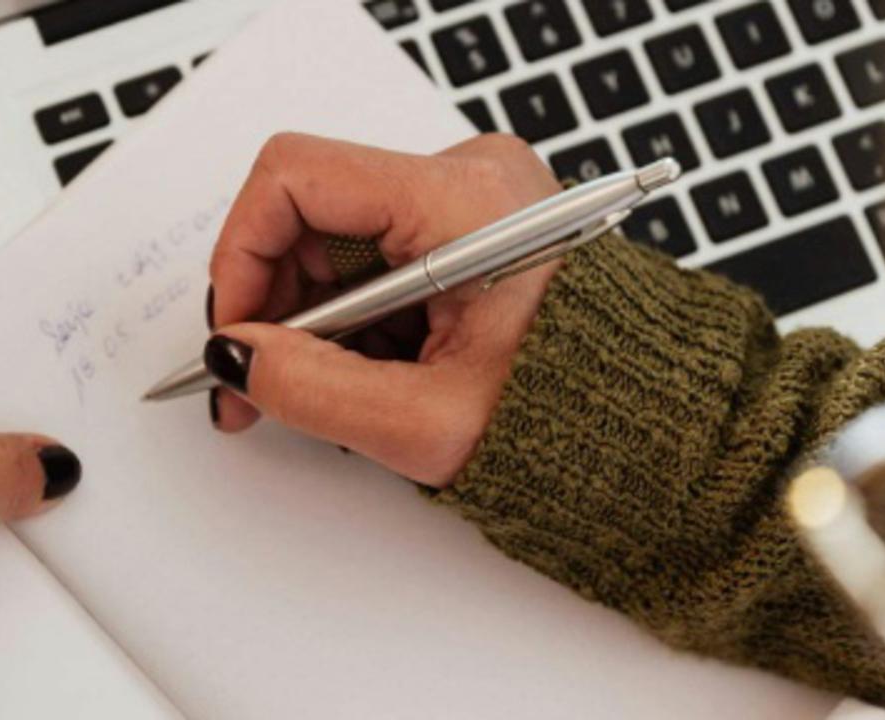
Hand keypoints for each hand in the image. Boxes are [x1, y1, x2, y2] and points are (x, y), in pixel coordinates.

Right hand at [207, 133, 561, 486]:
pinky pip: (373, 254)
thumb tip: (236, 356)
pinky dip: (353, 315)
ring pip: (335, 239)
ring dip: (314, 318)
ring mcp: (468, 196)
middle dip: (276, 302)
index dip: (243, 252)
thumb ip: (312, 389)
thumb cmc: (575, 413)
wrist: (648, 419)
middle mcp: (467, 176)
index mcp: (464, 203)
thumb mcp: (425, 423)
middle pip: (310, 210)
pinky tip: (370, 369)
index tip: (238, 328)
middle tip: (258, 380)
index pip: (296, 175)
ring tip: (330, 390)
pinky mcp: (466, 222)